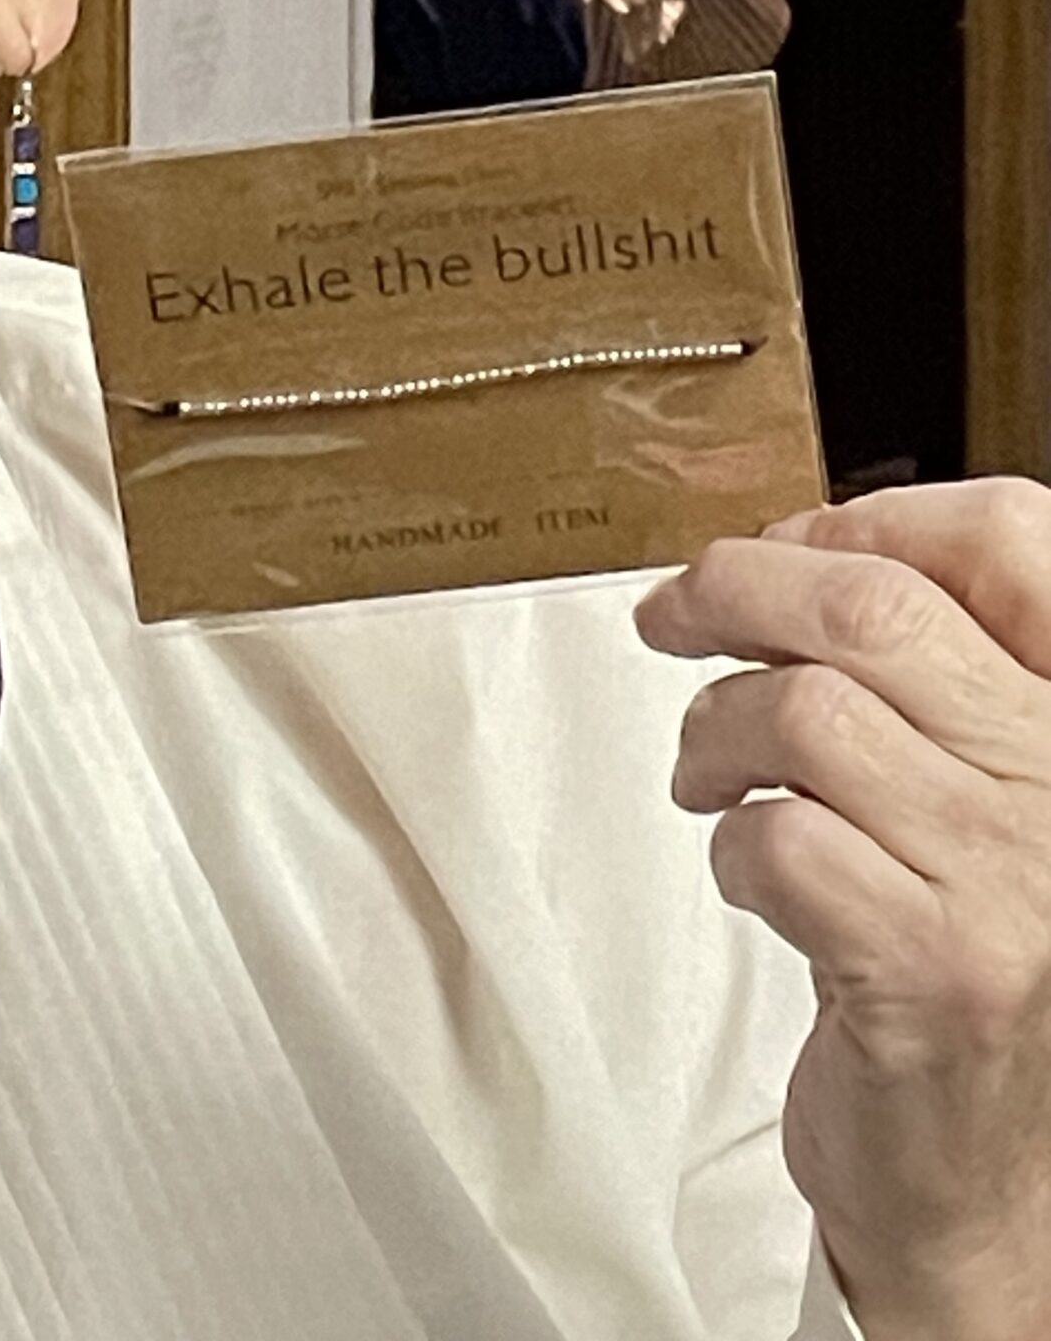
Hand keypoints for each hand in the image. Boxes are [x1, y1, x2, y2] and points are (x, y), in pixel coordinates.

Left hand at [636, 482, 1050, 1340]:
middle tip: (673, 616)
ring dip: (714, 731)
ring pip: (805, 715)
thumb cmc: (955, 952)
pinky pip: (780, 839)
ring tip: (708, 773)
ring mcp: (1011, 880)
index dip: (880, 513)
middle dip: (737, 589)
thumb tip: (794, 547)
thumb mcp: (971, 785)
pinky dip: (727, 843)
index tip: (789, 540)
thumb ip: (917, 667)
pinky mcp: (932, 968)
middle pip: (876, 610)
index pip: (1020, 542)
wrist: (987, 1177)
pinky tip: (744, 870)